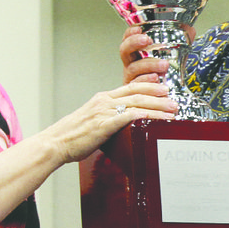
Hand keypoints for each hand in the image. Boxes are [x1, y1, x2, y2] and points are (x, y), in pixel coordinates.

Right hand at [44, 80, 177, 163]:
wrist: (55, 143)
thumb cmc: (70, 137)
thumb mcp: (90, 123)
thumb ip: (106, 120)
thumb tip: (120, 128)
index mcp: (101, 99)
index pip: (129, 87)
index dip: (147, 84)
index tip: (161, 85)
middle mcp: (104, 101)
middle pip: (137, 91)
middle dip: (158, 93)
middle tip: (172, 97)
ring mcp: (105, 111)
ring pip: (138, 102)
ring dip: (159, 105)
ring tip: (173, 108)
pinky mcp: (106, 123)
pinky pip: (134, 116)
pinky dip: (151, 116)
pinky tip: (161, 120)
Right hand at [120, 25, 195, 84]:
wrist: (162, 100)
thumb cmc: (164, 76)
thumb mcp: (172, 56)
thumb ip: (179, 42)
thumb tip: (189, 30)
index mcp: (137, 54)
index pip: (128, 39)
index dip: (131, 32)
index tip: (139, 28)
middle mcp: (131, 64)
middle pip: (124, 50)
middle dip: (134, 43)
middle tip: (147, 40)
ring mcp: (131, 78)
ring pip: (134, 68)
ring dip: (148, 64)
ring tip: (164, 64)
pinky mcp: (136, 91)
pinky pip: (137, 85)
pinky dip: (146, 80)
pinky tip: (156, 78)